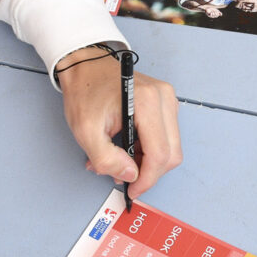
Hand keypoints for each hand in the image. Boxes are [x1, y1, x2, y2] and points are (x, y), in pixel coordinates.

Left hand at [58, 49, 181, 198]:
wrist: (85, 66)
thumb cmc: (85, 91)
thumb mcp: (86, 131)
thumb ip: (106, 159)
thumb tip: (130, 175)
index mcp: (147, 103)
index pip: (160, 154)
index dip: (147, 179)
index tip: (133, 191)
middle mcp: (164, 99)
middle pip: (171, 154)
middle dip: (148, 172)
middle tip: (124, 178)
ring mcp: (167, 100)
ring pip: (170, 148)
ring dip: (147, 162)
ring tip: (119, 161)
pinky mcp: (165, 104)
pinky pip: (165, 137)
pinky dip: (148, 150)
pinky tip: (127, 149)